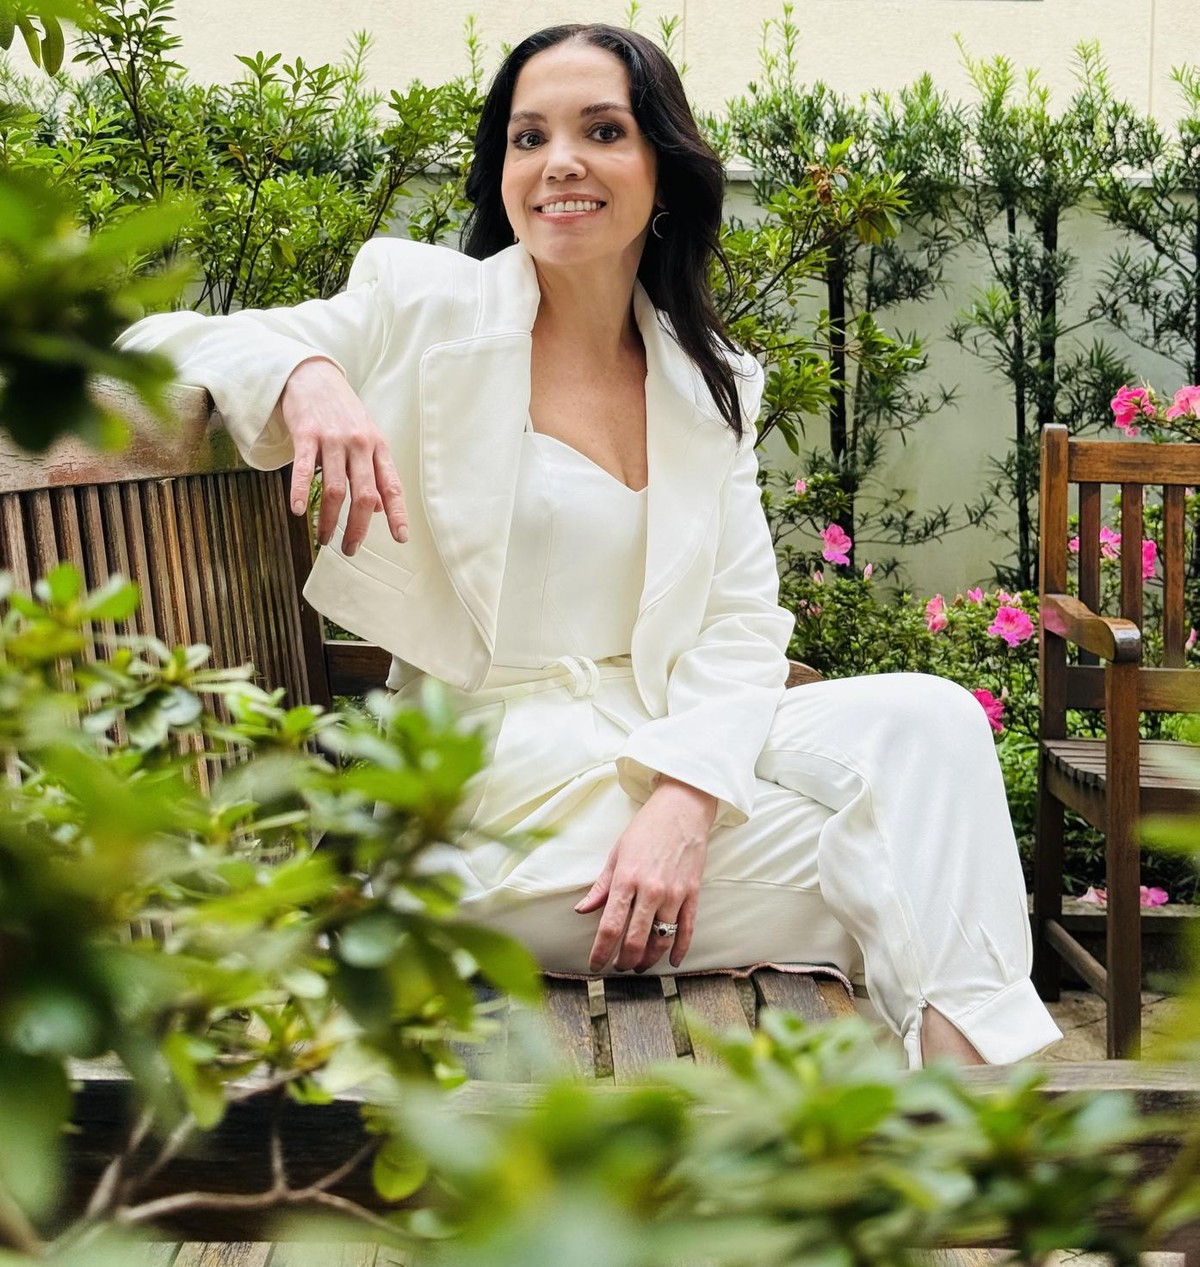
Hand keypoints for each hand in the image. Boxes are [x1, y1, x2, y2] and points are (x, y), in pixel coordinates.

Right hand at [279, 357, 407, 554]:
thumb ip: (374, 472)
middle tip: (349, 549)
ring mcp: (333, 439)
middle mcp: (360, 444)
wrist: (313, 375)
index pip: (392, 486)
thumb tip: (379, 508)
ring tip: (323, 539)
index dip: (397, 514)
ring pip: (335, 489)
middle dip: (357, 528)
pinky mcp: (306, 433)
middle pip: (363, 495)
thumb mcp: (366, 437)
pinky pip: (304, 468)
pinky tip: (297, 512)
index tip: (401, 537)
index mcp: (378, 447)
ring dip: (328, 519)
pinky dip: (300, 491)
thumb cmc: (342, 411)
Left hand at [575, 777, 716, 972]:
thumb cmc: (646, 828)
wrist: (682, 808)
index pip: (610, 926)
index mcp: (626, 879)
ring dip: (648, 958)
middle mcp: (650, 890)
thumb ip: (601, 886)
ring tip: (638, 965)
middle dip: (623, 960)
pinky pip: (687, 930)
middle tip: (617, 967)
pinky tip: (671, 961)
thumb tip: (582, 909)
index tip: (595, 964)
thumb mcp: (617, 853)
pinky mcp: (693, 893)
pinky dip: (679, 949)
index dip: (600, 951)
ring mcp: (674, 894)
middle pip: (634, 939)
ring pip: (661, 939)